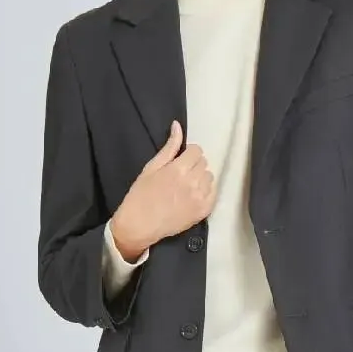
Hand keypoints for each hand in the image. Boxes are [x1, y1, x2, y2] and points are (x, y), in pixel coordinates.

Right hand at [112, 121, 216, 259]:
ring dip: (200, 177)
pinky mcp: (203, 211)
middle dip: (194, 164)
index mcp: (178, 169)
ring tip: (187, 185)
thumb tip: (178, 125)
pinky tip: (193, 195)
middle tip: (181, 173)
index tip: (181, 160)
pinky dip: (206, 191)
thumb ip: (169, 147)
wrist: (139, 226)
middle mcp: (192, 182)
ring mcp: (200, 197)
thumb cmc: (141, 194)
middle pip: (204, 163)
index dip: (188, 153)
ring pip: (209, 177)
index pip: (197, 151)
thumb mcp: (151, 167)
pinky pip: (213, 193)